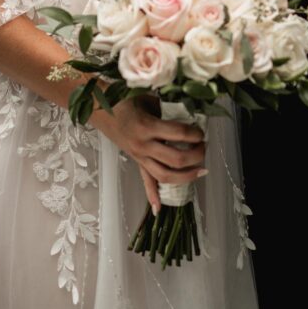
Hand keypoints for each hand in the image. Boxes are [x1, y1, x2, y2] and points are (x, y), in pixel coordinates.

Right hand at [93, 95, 206, 212]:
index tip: (202, 131)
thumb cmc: (127, 100)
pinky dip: (152, 195)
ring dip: (186, 176)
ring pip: (165, 175)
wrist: (102, 110)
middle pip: (175, 159)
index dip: (195, 133)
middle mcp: (144, 145)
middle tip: (204, 147)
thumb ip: (168, 107)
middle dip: (196, 155)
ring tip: (201, 170)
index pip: (179, 134)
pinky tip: (158, 210)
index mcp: (147, 126)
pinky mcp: (137, 161)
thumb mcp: (149, 99)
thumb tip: (191, 112)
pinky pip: (145, 180)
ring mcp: (140, 156)